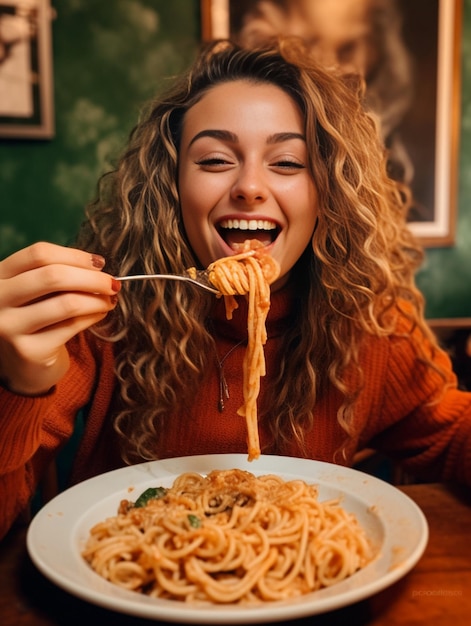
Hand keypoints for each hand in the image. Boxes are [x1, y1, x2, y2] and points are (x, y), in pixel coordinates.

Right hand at [0, 242, 119, 394]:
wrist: (21, 365)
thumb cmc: (35, 318)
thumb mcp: (36, 291)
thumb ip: (57, 274)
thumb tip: (97, 266)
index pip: (39, 254)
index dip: (74, 256)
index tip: (99, 263)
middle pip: (53, 276)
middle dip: (92, 278)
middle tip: (113, 283)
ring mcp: (9, 326)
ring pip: (67, 303)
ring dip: (98, 300)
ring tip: (110, 300)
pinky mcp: (29, 350)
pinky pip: (72, 326)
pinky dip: (94, 316)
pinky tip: (100, 314)